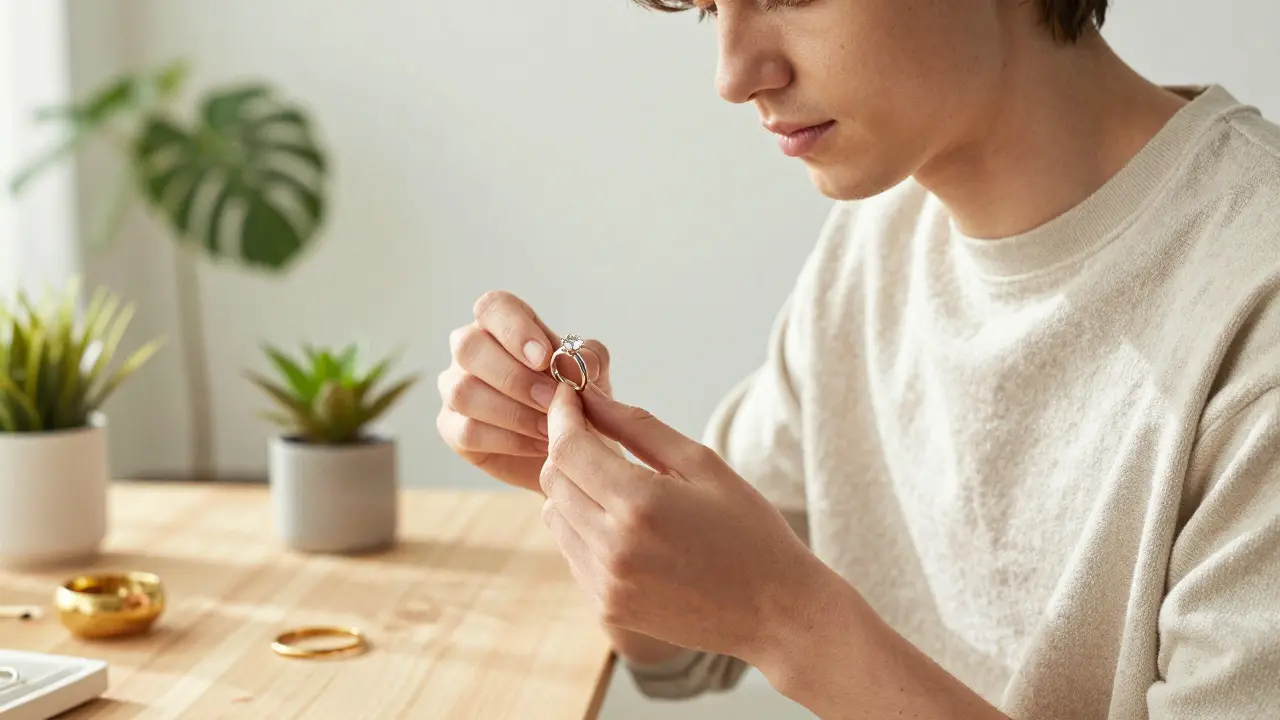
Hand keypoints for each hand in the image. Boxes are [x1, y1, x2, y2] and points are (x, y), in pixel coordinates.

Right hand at [437, 291, 611, 491]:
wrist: (570, 450)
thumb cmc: (574, 400)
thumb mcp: (593, 375)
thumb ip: (589, 359)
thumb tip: (578, 362)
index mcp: (502, 324)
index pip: (492, 307)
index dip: (514, 330)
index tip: (545, 358)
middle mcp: (472, 350)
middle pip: (469, 347)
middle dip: (515, 377)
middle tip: (552, 400)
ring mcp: (455, 387)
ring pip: (464, 392)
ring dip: (514, 413)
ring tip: (551, 429)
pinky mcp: (452, 427)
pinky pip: (467, 431)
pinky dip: (509, 440)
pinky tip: (538, 445)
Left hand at [539, 381, 822, 661]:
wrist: (775, 611)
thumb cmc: (748, 530)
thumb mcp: (702, 465)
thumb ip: (638, 427)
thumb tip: (590, 397)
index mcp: (639, 505)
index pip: (568, 448)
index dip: (562, 415)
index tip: (568, 396)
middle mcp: (612, 549)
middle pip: (554, 480)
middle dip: (568, 449)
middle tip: (598, 435)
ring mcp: (605, 585)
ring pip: (555, 516)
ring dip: (574, 490)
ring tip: (618, 486)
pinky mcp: (606, 608)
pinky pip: (572, 552)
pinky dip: (584, 528)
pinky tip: (626, 526)